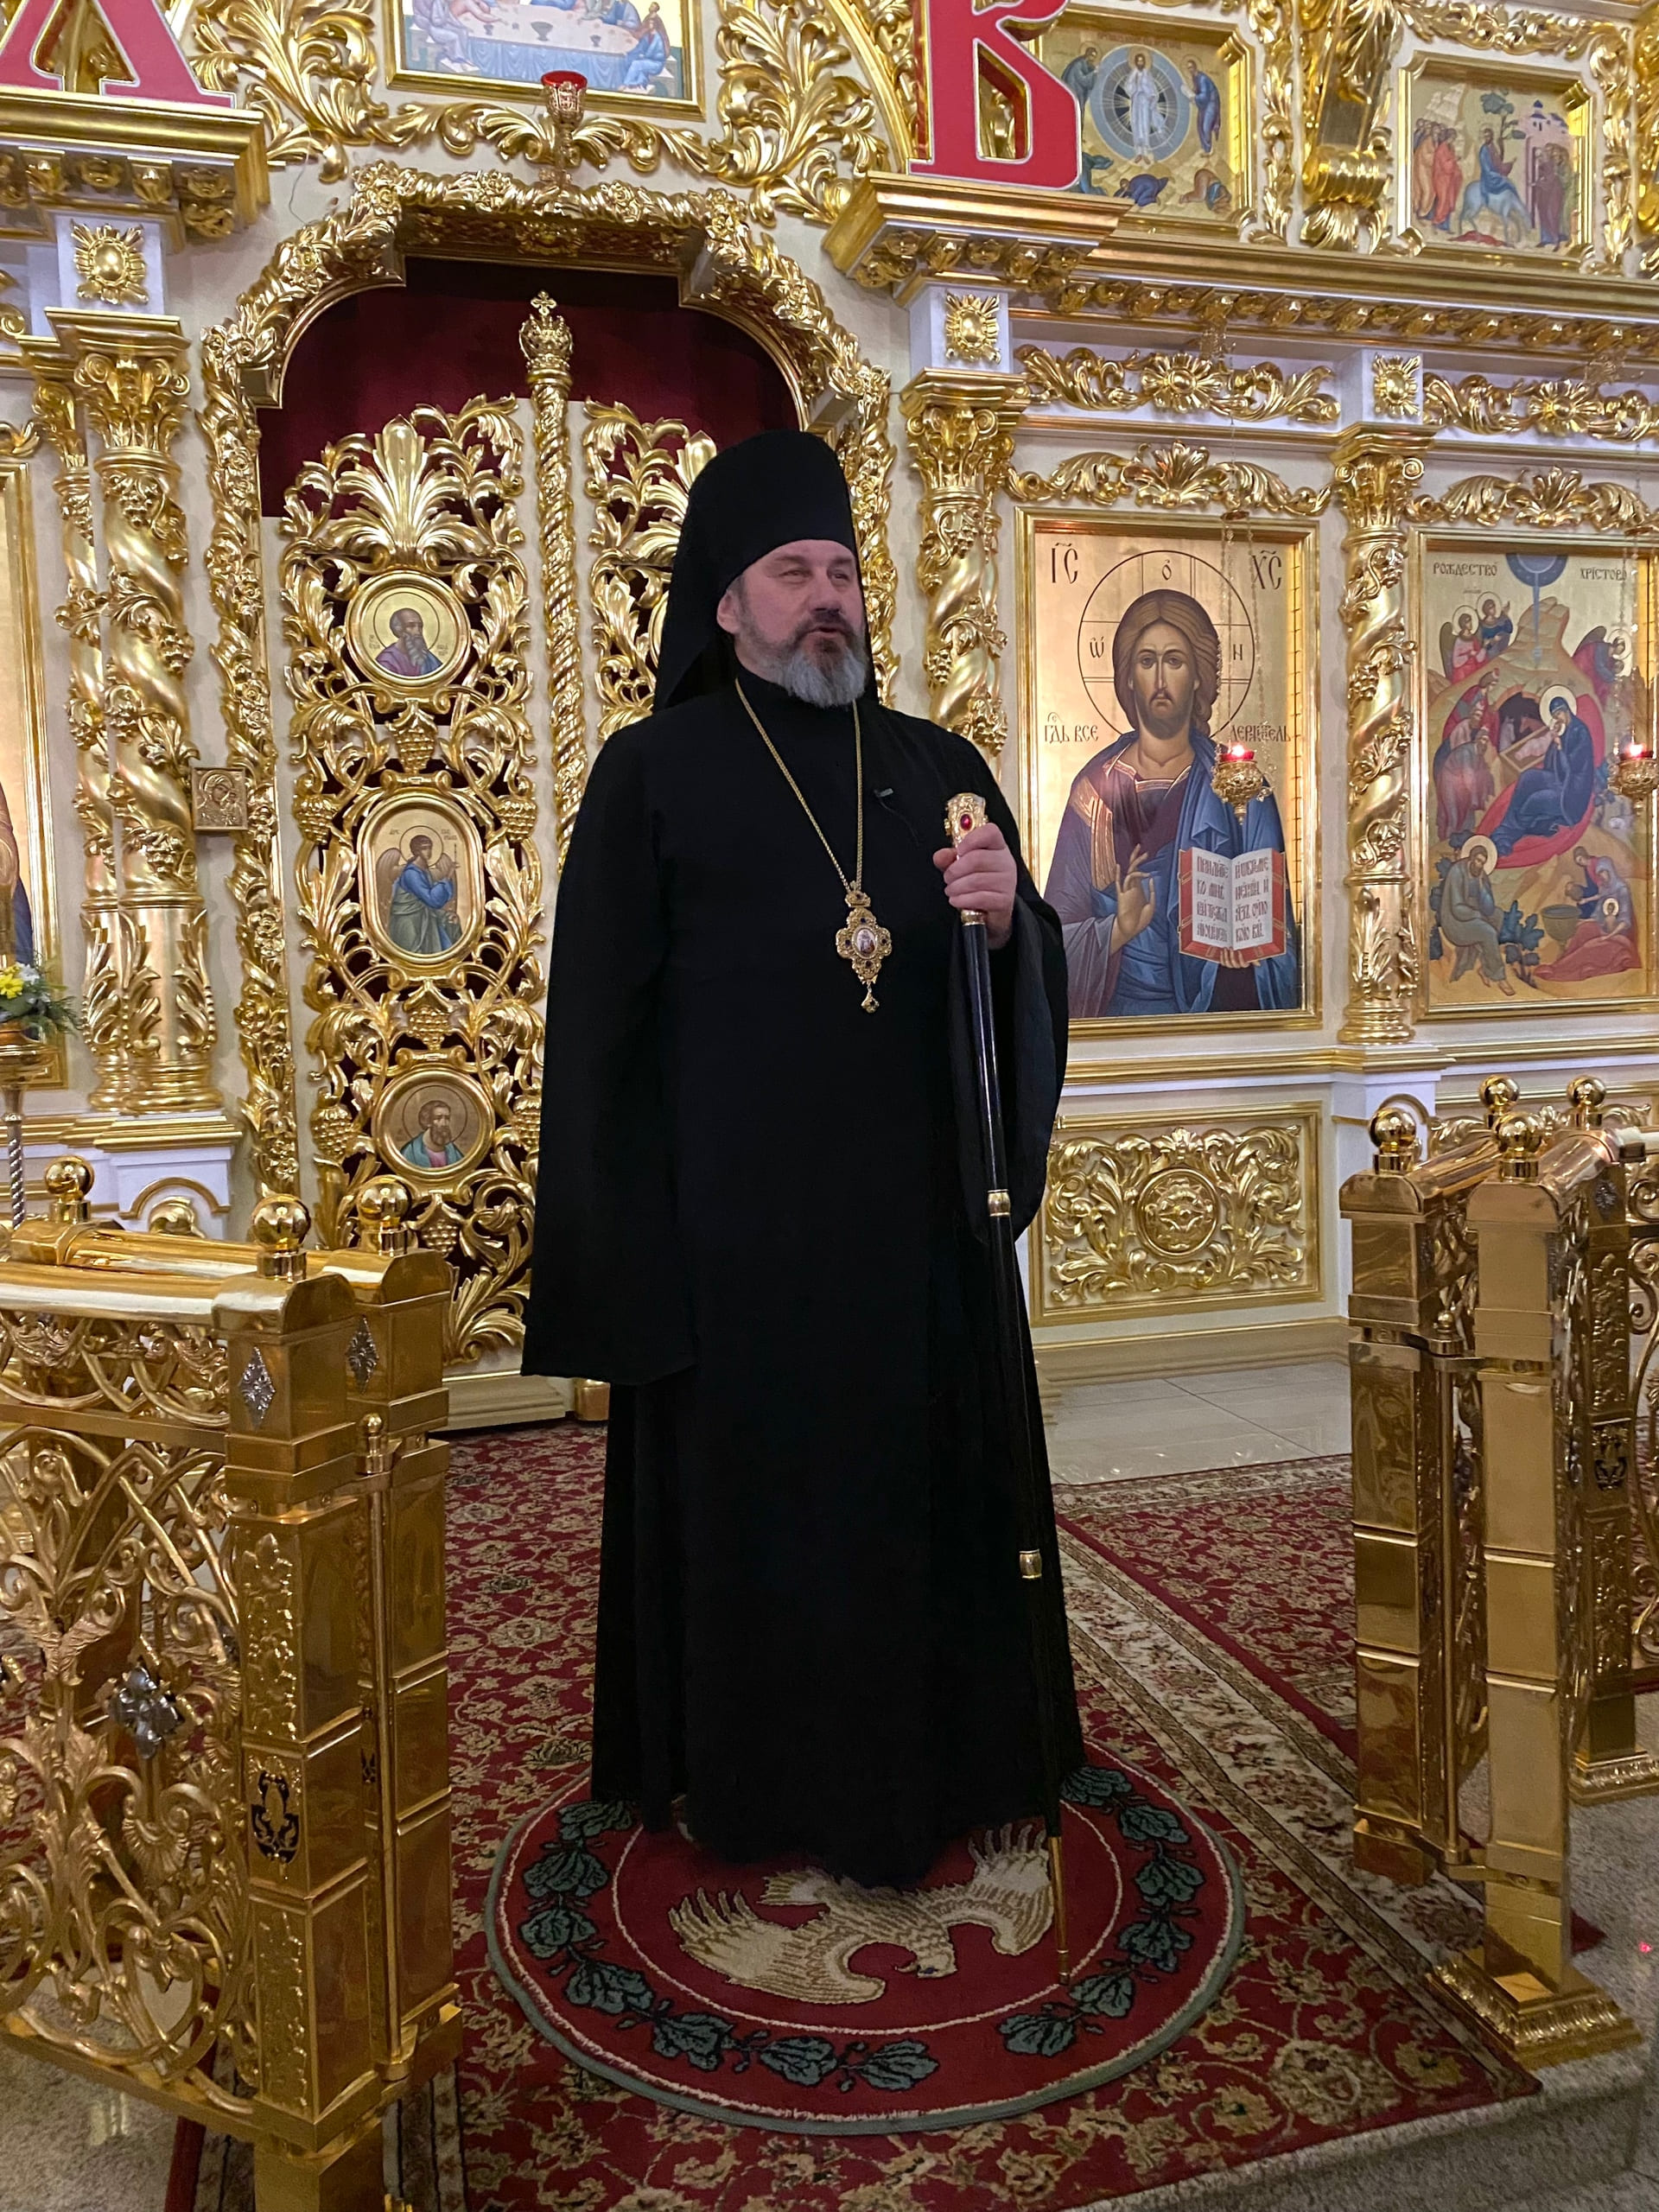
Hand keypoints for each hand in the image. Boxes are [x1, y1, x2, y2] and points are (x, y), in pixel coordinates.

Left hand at [933, 822, 1016, 948]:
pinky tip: (956, 900)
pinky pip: (979, 898)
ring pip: (975, 880)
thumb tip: (940, 856)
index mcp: (997, 846)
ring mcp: (1008, 882)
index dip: (971, 839)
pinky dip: (962, 900)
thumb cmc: (977, 882)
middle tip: (948, 877)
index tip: (959, 851)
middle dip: (955, 870)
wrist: (991, 910)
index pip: (990, 832)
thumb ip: (949, 858)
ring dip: (955, 887)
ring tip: (951, 890)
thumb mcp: (960, 866)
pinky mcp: (1004, 901)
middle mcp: (1006, 862)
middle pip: (977, 858)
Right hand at [1109, 845, 1155, 952]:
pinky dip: (1118, 875)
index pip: (1139, 872)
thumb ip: (1152, 893)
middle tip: (1140, 847)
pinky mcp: (1121, 896)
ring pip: (1129, 873)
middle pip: (1133, 868)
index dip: (1142, 863)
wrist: (1131, 930)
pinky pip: (1119, 884)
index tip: (1146, 854)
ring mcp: (1126, 891)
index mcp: (1139, 890)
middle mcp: (1132, 888)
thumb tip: (1150, 879)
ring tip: (1143, 857)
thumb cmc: (1140, 920)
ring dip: (1136, 864)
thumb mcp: (1151, 906)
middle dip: (1136, 858)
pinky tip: (1119, 866)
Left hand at [1214, 948, 1254, 967]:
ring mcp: (1231, 964)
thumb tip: (1258, 965)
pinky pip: (1223, 963)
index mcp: (1245, 964)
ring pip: (1228, 964)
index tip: (1239, 951)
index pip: (1243, 964)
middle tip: (1231, 948)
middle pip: (1234, 964)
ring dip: (1226, 956)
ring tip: (1225, 949)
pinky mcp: (1226, 962)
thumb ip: (1254, 958)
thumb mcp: (1251, 953)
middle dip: (1232, 956)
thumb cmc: (1247, 949)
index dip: (1241, 959)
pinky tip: (1222, 951)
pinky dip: (1222, 958)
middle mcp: (1238, 965)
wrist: (1238, 947)